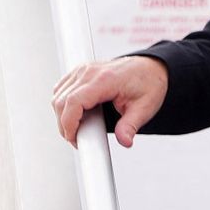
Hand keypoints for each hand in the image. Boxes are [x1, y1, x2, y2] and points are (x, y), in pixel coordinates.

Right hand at [51, 56, 167, 148]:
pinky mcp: (79, 72)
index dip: (68, 124)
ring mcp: (83, 70)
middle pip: (61, 101)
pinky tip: (78, 115)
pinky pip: (61, 90)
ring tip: (81, 128)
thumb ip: (131, 125)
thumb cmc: (149, 83)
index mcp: (105, 79)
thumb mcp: (145, 107)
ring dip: (63, 116)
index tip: (75, 138)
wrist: (151, 68)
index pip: (74, 101)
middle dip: (65, 125)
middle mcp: (90, 71)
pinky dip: (64, 105)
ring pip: (58, 96)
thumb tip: (124, 141)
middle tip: (79, 139)